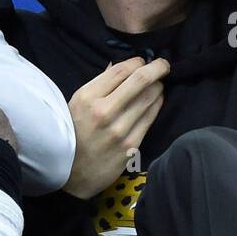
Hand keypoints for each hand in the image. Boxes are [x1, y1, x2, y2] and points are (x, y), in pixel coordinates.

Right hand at [61, 56, 168, 199]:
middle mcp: (103, 112)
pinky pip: (151, 117)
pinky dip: (157, 104)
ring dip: (158, 86)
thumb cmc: (73, 135)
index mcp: (87, 98)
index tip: (142, 60)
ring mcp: (119, 129)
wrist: (73, 175)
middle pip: (140, 79)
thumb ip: (98, 85)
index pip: (120, 69)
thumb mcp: (76, 105)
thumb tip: (118, 65)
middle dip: (157, 67)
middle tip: (163, 64)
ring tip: (158, 83)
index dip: (137, 61)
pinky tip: (157, 99)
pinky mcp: (131, 145)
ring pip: (150, 97)